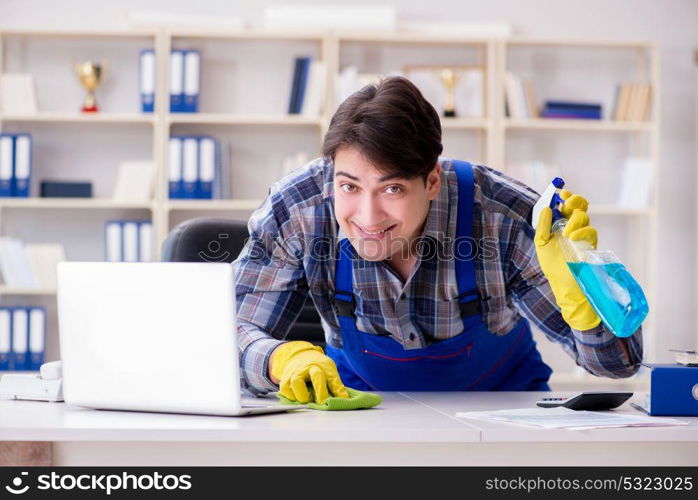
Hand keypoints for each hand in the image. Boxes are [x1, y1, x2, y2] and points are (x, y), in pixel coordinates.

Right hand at [269, 341, 348, 403]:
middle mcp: (310, 367)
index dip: (339, 390)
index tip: (343, 400)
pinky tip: (297, 397)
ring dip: (303, 394)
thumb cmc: (317, 367)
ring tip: (308, 398)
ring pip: (297, 382)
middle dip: (321, 392)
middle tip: (323, 403)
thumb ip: (335, 385)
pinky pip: (286, 389)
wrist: (299, 356)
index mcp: (323, 366)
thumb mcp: (329, 371)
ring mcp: (296, 372)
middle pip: (317, 376)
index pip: (333, 378)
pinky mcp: (285, 379)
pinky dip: (291, 396)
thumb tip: (344, 400)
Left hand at [534, 189, 600, 330]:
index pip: (566, 205)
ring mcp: (583, 235)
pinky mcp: (591, 244)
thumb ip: (543, 226)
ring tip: (566, 234)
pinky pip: (591, 231)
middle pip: (580, 205)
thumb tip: (546, 208)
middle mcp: (573, 227)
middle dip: (574, 200)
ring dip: (574, 220)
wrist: (565, 284)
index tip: (560, 192)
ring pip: (584, 217)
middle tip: (567, 201)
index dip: (565, 196)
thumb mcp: (542, 244)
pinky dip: (582, 231)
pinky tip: (572, 237)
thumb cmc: (553, 265)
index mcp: (561, 224)